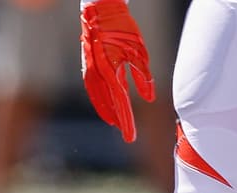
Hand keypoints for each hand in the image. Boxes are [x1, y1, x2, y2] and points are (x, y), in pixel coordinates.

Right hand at [80, 0, 154, 143]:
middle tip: (128, 135)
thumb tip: (149, 98)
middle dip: (119, 121)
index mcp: (111, 72)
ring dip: (108, 113)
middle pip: (109, 106)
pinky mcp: (88, 68)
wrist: (100, 13)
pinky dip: (100, 102)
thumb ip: (143, 76)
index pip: (121, 104)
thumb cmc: (121, 28)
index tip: (131, 136)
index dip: (127, 121)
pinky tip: (106, 106)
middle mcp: (98, 76)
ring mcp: (90, 73)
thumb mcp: (139, 51)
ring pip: (99, 100)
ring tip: (116, 123)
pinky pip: (93, 91)